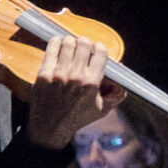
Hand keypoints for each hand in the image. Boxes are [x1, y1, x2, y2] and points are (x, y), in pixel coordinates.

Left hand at [23, 33, 112, 148]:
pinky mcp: (43, 74)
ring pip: (67, 44)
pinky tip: (57, 42)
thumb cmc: (78, 118)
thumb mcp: (102, 109)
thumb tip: (124, 81)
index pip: (100, 53)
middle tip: (83, 45)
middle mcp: (75, 76)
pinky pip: (50, 50)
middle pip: (83, 44)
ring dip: (70, 41)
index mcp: (92, 82)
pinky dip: (55, 42)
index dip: (100, 47)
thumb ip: (116, 94)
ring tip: (70, 43)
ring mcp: (58, 74)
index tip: (97, 49)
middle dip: (85, 42)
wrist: (50, 127)